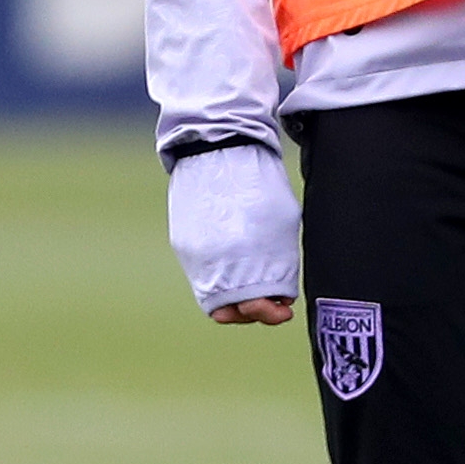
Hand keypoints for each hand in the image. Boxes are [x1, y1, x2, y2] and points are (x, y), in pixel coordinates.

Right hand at [167, 141, 301, 319]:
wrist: (220, 149)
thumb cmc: (260, 182)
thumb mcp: (283, 224)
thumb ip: (280, 261)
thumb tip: (279, 289)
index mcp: (241, 259)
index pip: (249, 308)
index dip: (268, 314)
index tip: (283, 310)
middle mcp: (212, 263)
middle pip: (229, 310)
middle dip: (252, 311)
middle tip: (271, 304)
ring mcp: (193, 254)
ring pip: (213, 293)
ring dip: (235, 294)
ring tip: (254, 280)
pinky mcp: (181, 242)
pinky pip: (201, 271)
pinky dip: (220, 274)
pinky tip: (235, 258)